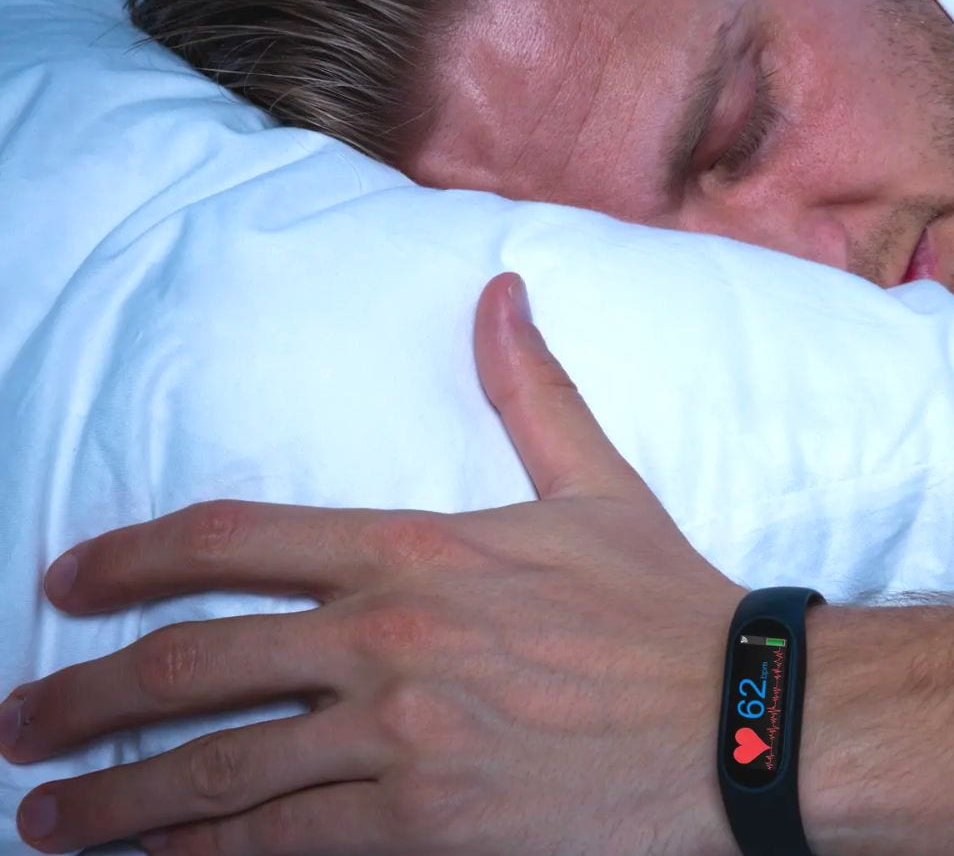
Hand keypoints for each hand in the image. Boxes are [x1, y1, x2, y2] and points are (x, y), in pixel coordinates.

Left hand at [1, 273, 747, 854]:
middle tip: (15, 723)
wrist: (741, 721)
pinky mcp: (425, 828)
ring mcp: (398, 741)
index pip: (231, 540)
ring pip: (215, 772)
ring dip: (112, 798)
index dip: (128, 558)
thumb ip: (531, 392)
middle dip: (79, 698)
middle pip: (189, 665)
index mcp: (415, 550)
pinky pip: (281, 847)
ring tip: (45, 815)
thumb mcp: (598, 487)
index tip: (65, 583)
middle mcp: (386, 641)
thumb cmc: (665, 607)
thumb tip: (500, 292)